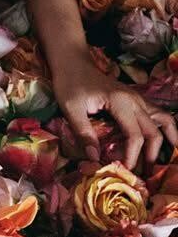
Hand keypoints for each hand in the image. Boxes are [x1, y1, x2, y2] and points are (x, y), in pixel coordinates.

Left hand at [53, 53, 177, 172]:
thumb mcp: (71, 108)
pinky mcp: (136, 99)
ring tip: (164, 161)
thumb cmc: (70, 83)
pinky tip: (165, 141)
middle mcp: (135, 100)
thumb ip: (83, 133)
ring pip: (164, 120)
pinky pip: (158, 114)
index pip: (135, 135)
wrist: (73, 62)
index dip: (132, 156)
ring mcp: (138, 98)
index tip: (124, 170)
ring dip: (167, 140)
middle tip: (144, 174)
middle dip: (151, 155)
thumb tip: (94, 158)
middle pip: (153, 132)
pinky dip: (165, 129)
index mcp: (120, 102)